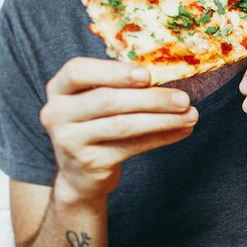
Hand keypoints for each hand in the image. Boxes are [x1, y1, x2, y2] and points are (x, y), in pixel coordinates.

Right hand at [41, 57, 197, 205]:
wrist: (79, 176)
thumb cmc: (94, 126)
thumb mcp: (93, 100)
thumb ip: (118, 85)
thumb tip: (168, 73)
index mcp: (58, 89)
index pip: (78, 71)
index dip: (113, 71)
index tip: (147, 75)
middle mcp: (56, 113)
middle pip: (106, 100)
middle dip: (150, 98)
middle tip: (183, 98)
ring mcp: (69, 140)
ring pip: (122, 125)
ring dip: (161, 119)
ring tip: (190, 115)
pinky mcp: (89, 163)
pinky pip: (131, 147)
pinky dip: (160, 138)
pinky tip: (181, 131)